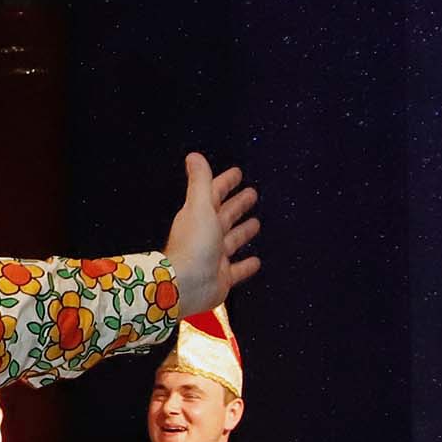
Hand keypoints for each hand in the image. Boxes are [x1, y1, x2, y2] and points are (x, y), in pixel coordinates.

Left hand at [162, 152, 261, 313]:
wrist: (185, 285)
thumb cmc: (192, 245)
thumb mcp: (198, 207)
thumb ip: (199, 182)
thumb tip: (193, 156)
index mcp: (199, 217)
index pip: (214, 194)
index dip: (225, 183)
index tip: (237, 173)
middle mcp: (206, 236)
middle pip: (225, 216)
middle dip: (237, 205)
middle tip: (252, 194)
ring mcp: (214, 257)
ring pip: (232, 241)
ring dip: (243, 232)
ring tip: (256, 223)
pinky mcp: (222, 278)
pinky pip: (237, 270)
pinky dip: (246, 266)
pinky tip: (256, 261)